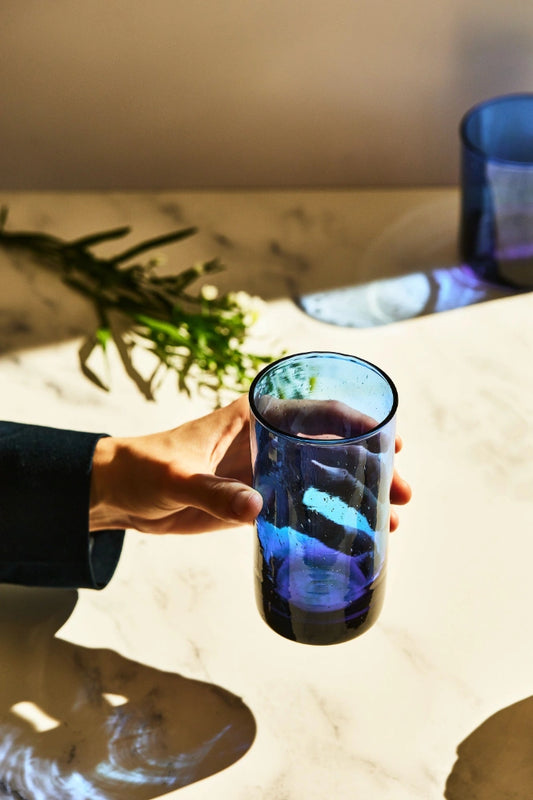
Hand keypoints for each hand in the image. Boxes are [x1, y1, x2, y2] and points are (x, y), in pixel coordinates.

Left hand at [90, 394, 410, 534]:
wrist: (118, 494)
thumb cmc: (144, 468)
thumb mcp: (176, 476)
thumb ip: (214, 491)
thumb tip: (258, 508)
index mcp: (252, 418)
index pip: (316, 411)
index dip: (358, 422)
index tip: (391, 440)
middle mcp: (266, 442)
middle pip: (331, 448)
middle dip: (370, 467)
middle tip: (403, 492)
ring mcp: (263, 473)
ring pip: (321, 480)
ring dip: (356, 497)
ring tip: (391, 521)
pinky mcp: (254, 502)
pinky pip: (300, 509)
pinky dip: (326, 520)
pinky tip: (352, 537)